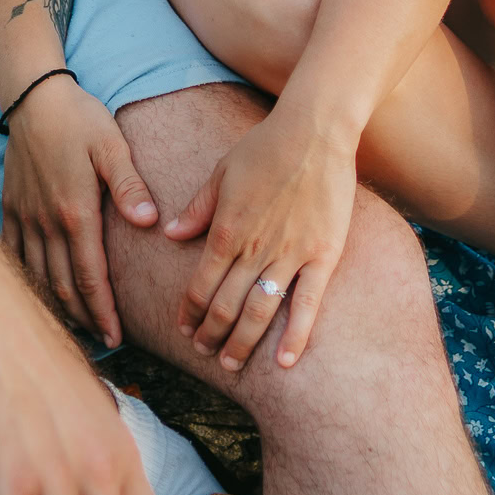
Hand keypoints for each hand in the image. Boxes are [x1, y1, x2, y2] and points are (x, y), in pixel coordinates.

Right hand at [4, 74, 160, 347]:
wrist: (33, 97)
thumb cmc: (79, 119)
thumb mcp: (112, 145)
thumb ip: (128, 185)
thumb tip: (148, 222)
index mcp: (75, 212)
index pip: (90, 277)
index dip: (104, 313)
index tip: (117, 340)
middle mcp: (46, 223)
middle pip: (64, 287)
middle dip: (86, 319)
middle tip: (104, 342)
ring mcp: (25, 217)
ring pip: (39, 278)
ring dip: (59, 307)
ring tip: (78, 327)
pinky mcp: (10, 208)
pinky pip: (15, 257)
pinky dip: (28, 282)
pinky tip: (40, 295)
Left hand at [163, 106, 356, 371]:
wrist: (314, 130)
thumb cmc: (265, 146)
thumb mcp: (222, 171)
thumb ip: (198, 208)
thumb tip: (171, 234)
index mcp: (227, 228)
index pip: (200, 284)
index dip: (190, 311)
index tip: (184, 329)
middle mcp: (255, 247)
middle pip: (227, 305)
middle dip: (211, 334)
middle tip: (204, 353)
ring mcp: (290, 253)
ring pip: (260, 311)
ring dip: (242, 342)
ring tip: (231, 364)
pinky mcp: (323, 255)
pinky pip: (307, 303)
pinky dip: (295, 336)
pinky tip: (284, 362)